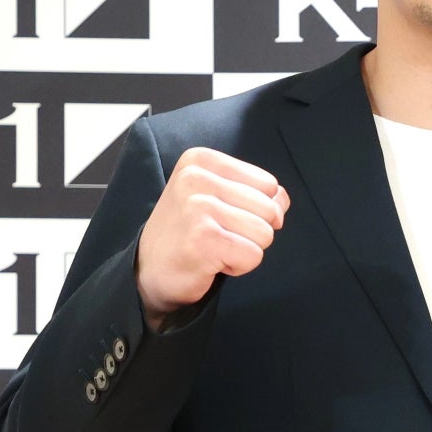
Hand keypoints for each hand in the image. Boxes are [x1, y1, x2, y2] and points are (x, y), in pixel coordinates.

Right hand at [135, 147, 289, 325]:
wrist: (149, 271)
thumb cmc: (189, 232)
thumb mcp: (218, 197)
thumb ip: (255, 192)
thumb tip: (282, 199)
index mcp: (201, 160)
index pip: (269, 184)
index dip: (256, 209)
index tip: (222, 216)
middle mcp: (195, 177)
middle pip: (270, 209)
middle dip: (252, 231)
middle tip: (218, 236)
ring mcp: (197, 207)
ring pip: (265, 233)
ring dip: (246, 249)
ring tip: (215, 248)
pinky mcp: (203, 238)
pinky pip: (254, 256)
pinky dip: (239, 266)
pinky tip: (211, 261)